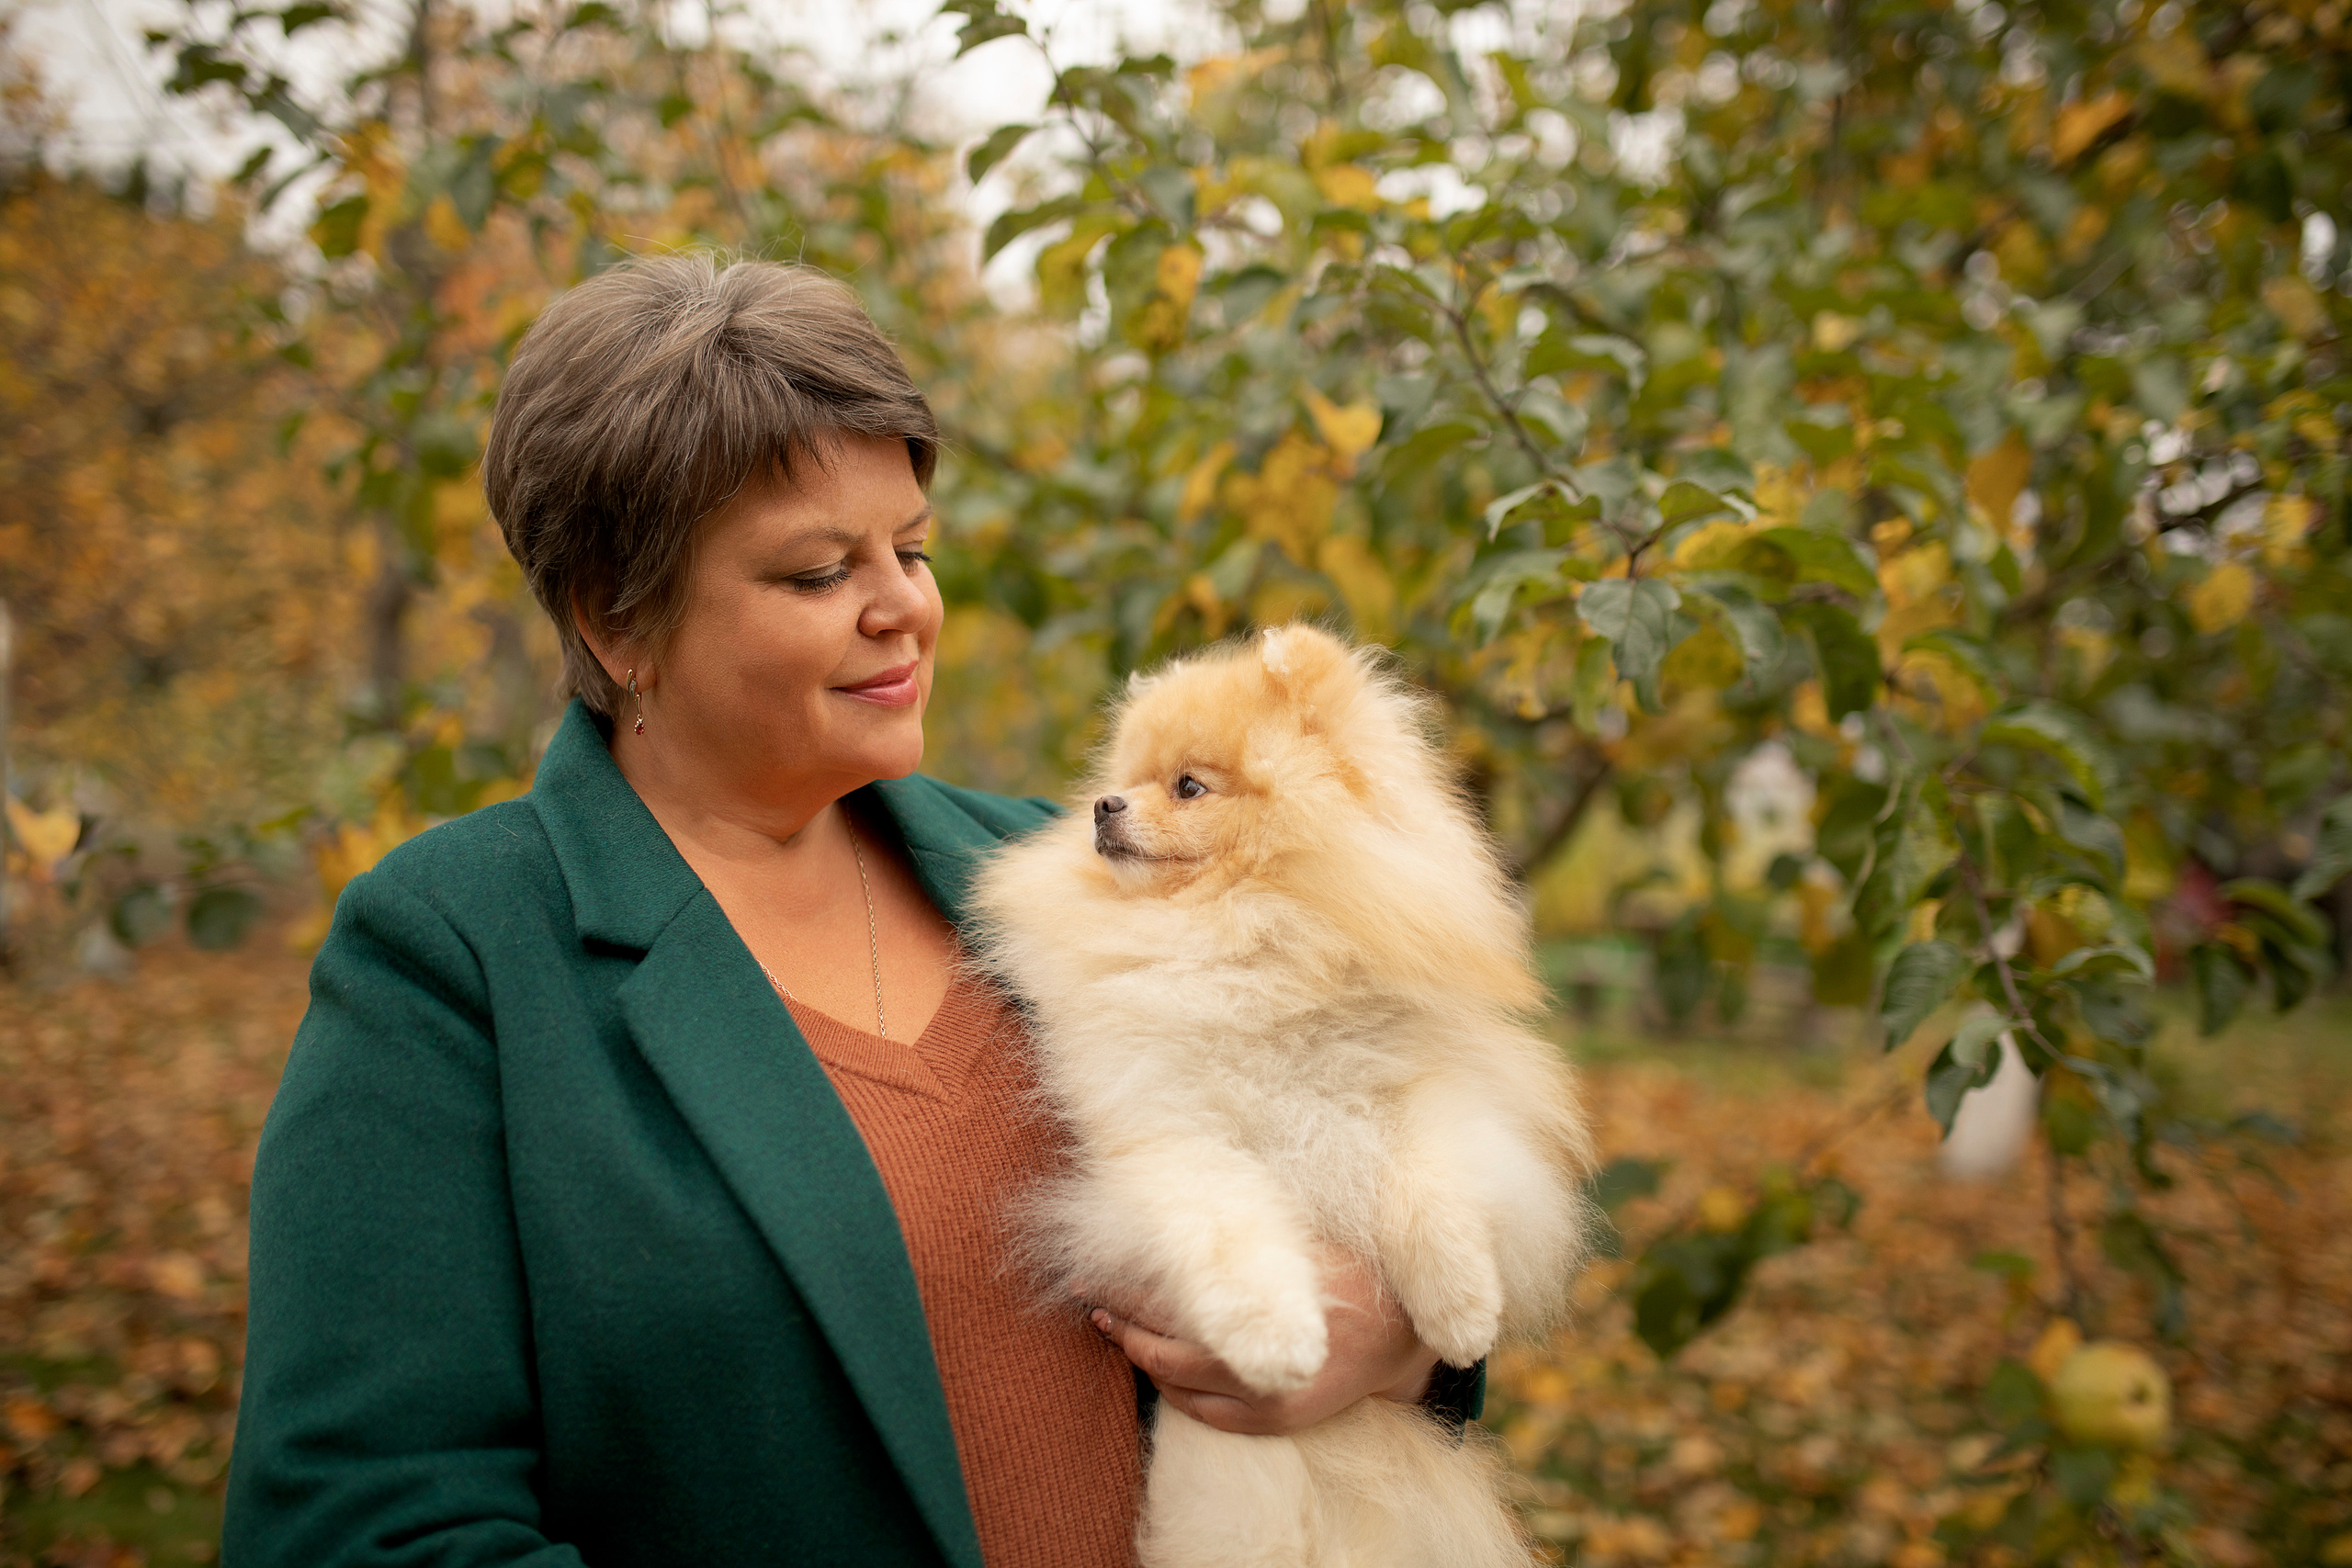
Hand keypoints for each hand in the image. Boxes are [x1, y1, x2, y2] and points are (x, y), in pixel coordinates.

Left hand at [1089, 1247, 1440, 1436]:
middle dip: (1119, 1316)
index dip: (1125, 1283)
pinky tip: (1152, 1364)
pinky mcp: (1273, 1421)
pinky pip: (1201, 1412)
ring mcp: (1263, 1397)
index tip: (1091, 1269)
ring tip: (1110, 1324)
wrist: (1401, 1334)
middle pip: (1161, 1342)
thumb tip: (1185, 1195)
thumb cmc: (1349, 1269)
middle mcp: (1257, 1360)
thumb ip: (1248, 1230)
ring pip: (1173, 1382)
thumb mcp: (1300, 1237)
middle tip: (1090, 1294)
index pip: (1171, 1297)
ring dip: (1137, 1351)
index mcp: (1260, 1307)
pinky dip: (1170, 1387)